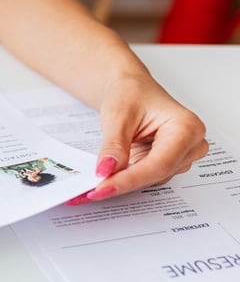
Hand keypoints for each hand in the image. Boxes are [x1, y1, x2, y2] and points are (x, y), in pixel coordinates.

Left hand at [67, 75, 207, 204]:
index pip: (159, 163)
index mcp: (187, 127)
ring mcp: (180, 156)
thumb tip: (107, 171)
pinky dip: (123, 179)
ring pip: (150, 180)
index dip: (129, 179)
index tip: (103, 188)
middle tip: (90, 191)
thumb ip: (114, 145)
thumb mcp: (118, 116)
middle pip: (156, 175)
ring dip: (121, 183)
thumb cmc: (131, 93)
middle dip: (121, 183)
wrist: (130, 89)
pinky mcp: (167, 163)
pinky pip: (145, 177)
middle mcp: (191, 145)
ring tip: (92, 186)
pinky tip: (105, 180)